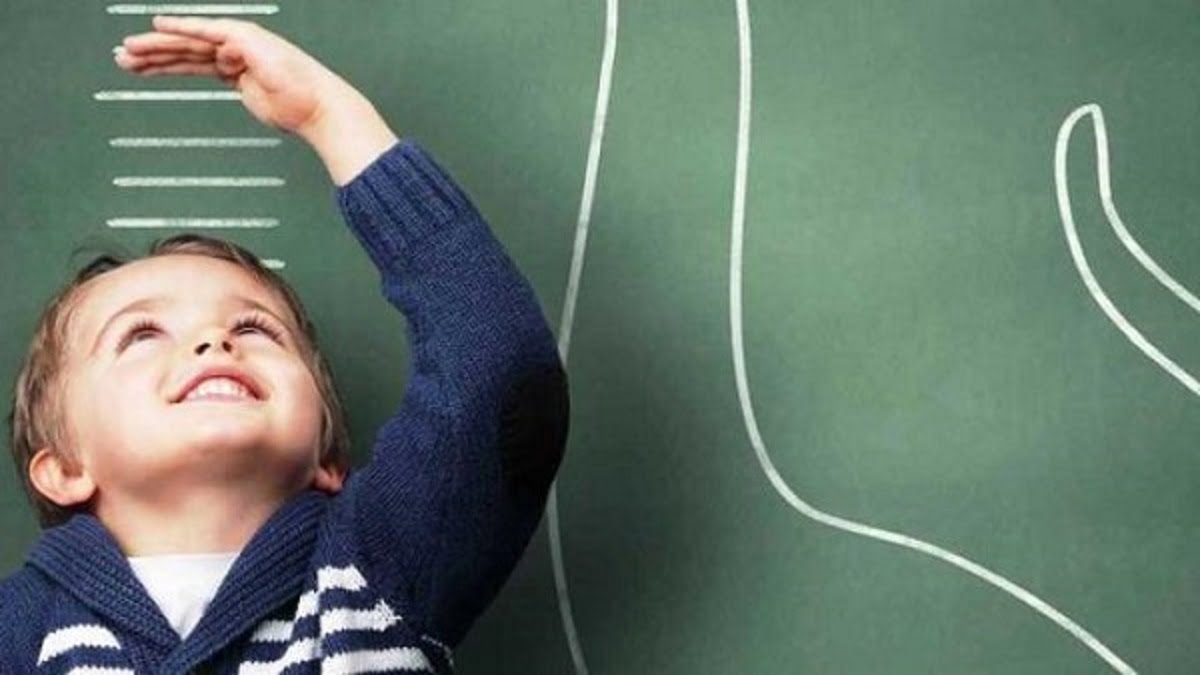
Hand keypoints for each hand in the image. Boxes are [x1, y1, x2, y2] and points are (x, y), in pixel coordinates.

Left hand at [116, 16, 398, 184]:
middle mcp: (235, 50)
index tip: (140, 67)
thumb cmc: (298, 108)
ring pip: (189, 42)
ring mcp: (239, 42)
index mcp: (237, 66)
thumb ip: (243, 90)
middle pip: (185, 50)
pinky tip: (158, 26)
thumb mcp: (260, 102)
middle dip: (151, 54)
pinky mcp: (244, 39)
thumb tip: (233, 83)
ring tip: (127, 51)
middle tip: (122, 57)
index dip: (164, 63)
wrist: (318, 107)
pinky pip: (206, 33)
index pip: (193, 61)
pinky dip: (182, 28)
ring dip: (156, 46)